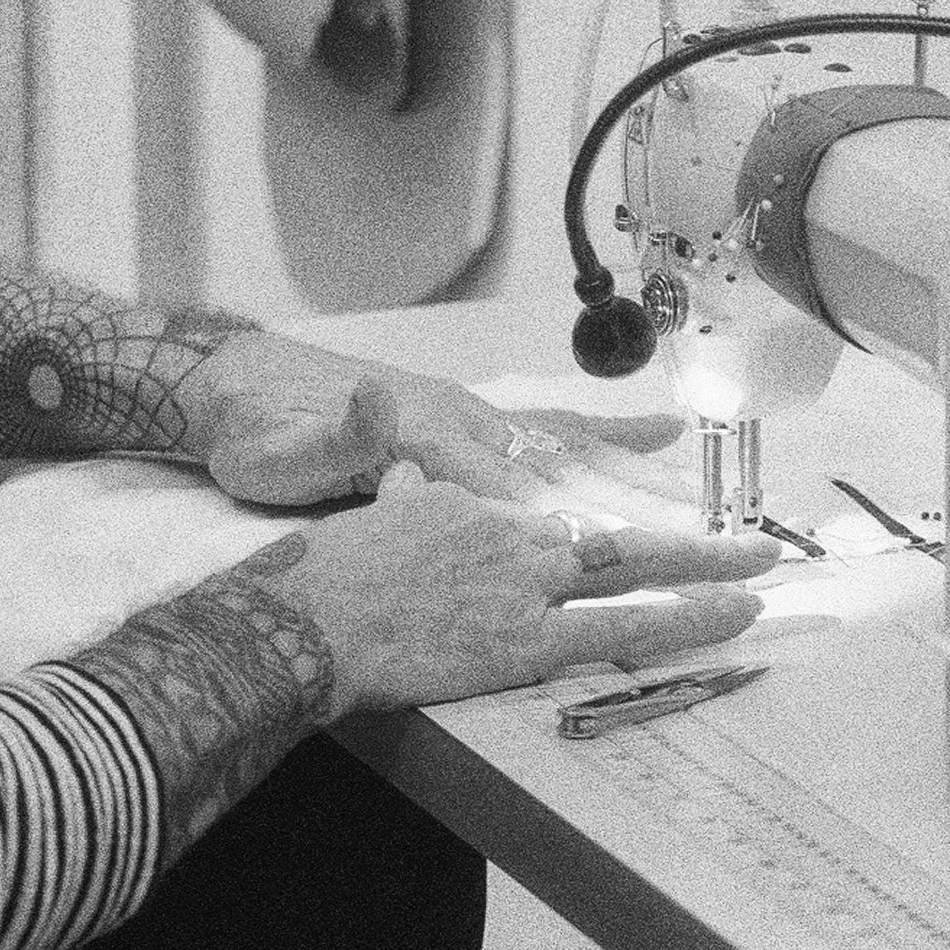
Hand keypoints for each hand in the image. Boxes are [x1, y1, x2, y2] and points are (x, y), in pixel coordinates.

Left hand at [187, 332, 686, 508]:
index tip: (627, 558)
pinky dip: (610, 433)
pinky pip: (554, 428)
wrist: (237, 392)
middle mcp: (465, 423)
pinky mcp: (472, 419)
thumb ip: (340, 434)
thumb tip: (373, 397)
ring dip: (641, 476)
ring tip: (711, 501)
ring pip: (572, 449)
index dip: (571, 527)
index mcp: (429, 440)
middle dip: (637, 507)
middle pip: (565, 470)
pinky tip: (662, 440)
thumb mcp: (284, 453)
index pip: (514, 490)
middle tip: (711, 541)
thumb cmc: (261, 436)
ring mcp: (474, 417)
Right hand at [257, 463, 780, 712]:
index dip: (613, 507)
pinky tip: (727, 617)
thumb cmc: (325, 572)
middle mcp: (513, 530)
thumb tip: (400, 458)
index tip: (654, 514)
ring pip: (632, 566)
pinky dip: (679, 618)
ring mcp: (524, 580)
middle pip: (614, 524)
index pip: (559, 499)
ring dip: (703, 568)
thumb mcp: (368, 503)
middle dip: (687, 532)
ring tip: (761, 569)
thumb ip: (398, 482)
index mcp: (477, 497)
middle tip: (753, 536)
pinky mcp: (524, 636)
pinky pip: (618, 626)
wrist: (302, 620)